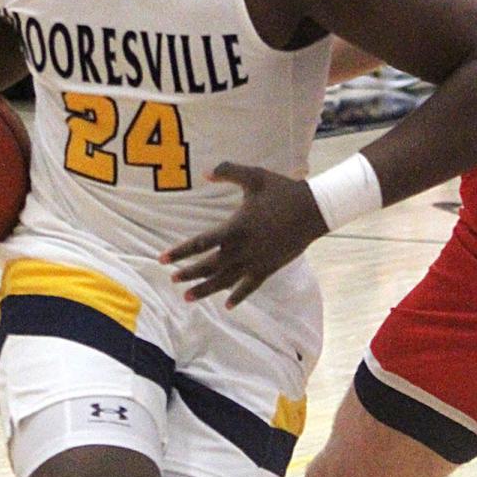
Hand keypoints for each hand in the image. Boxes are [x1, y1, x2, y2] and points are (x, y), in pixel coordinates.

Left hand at [162, 163, 326, 306]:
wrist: (314, 210)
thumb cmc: (283, 191)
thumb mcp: (254, 176)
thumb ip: (227, 171)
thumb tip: (204, 172)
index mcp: (235, 228)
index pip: (200, 243)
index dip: (180, 252)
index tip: (162, 259)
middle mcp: (242, 249)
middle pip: (209, 266)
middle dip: (188, 274)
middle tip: (172, 279)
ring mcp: (256, 261)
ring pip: (225, 280)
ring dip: (205, 289)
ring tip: (188, 297)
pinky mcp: (268, 268)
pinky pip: (250, 286)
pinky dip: (238, 297)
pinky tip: (228, 305)